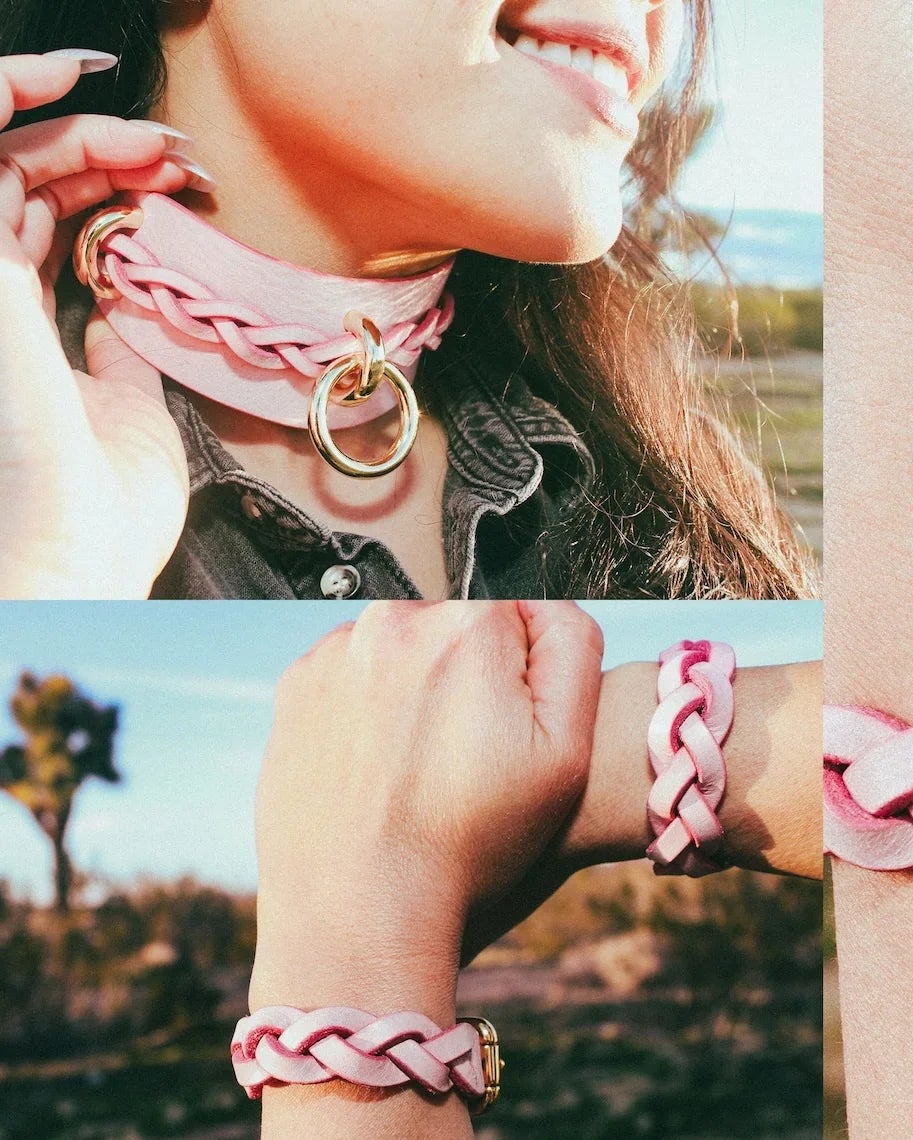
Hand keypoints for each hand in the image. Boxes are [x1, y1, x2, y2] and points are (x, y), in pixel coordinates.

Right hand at [0, 52, 212, 597]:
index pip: (35, 222)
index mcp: (12, 329)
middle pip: (18, 179)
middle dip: (102, 148)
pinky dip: (15, 99)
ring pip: (0, 155)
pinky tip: (87, 97)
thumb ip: (122, 358)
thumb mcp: (132, 415)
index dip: (101, 184)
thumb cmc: (102, 518)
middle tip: (179, 157)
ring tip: (160, 144)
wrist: (79, 557)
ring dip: (83, 130)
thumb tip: (131, 316)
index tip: (182, 186)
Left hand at [249, 601, 602, 1018]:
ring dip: (420, 691)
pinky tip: (383, 771)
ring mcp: (335, 653)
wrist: (361, 914)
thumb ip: (575, 648)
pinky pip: (354, 680)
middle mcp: (394, 619)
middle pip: (461, 629)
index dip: (531, 679)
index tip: (514, 735)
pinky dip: (372, 712)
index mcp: (469, 623)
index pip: (525, 616)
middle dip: (474, 678)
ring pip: (406, 653)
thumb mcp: (566, 752)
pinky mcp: (295, 690)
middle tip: (471, 761)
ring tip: (424, 772)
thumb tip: (547, 606)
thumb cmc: (472, 841)